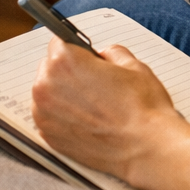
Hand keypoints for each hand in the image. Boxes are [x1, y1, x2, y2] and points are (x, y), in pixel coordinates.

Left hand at [32, 39, 189, 189]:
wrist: (145, 147)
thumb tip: (101, 56)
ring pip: (48, 93)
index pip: (59, 41)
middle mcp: (46, 87)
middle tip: (95, 81)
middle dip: (68, 70)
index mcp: (65, 62)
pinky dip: (63, 115)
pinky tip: (88, 120)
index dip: (76, 47)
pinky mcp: (47, 136)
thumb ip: (111, 53)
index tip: (84, 54)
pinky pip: (50, 116)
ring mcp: (44, 115)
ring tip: (93, 103)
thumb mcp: (133, 65)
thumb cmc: (142, 106)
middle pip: (50, 68)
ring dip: (64, 94)